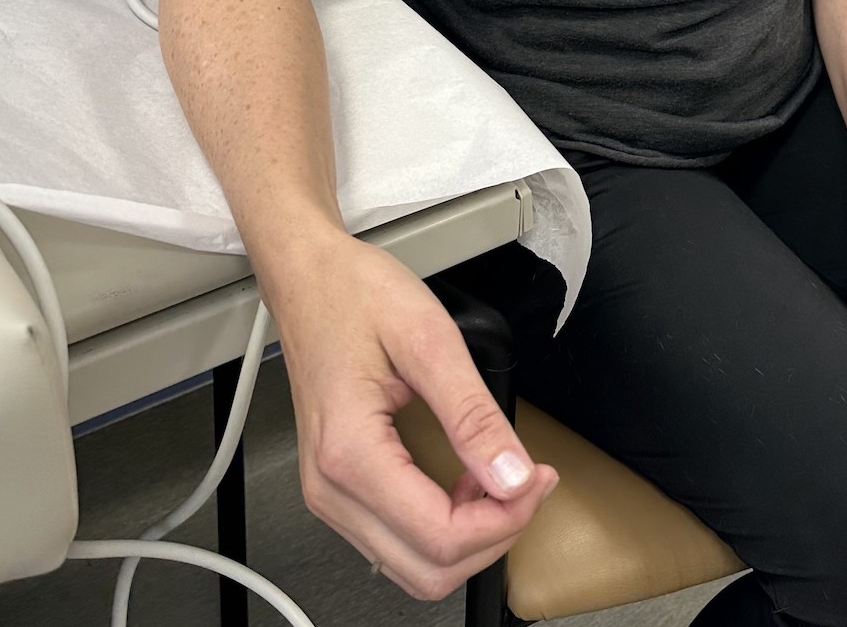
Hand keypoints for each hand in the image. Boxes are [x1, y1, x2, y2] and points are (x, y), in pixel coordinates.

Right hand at [266, 232, 558, 600]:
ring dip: (470, 537)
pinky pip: (397, 541)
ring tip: (503, 480)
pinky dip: (444, 527)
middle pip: (428, 570)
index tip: (538, 477)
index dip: (505, 519)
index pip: (441, 536)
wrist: (308, 277)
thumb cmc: (354, 294)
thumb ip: (472, 414)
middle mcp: (330, 489)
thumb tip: (512, 475)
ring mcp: (329, 493)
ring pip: (413, 566)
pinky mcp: (338, 487)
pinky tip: (467, 483)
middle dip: (493, 535)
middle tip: (529, 480)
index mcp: (350, 454)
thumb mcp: (429, 339)